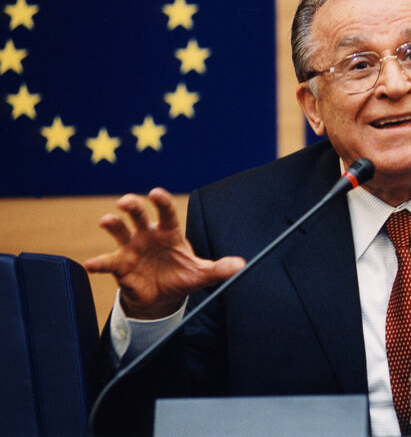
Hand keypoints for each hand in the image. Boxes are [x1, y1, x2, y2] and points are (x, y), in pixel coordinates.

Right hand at [84, 187, 244, 318]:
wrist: (162, 297)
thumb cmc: (181, 277)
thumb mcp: (201, 274)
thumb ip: (219, 268)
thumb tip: (241, 265)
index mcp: (169, 232)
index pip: (166, 213)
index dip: (161, 202)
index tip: (155, 193)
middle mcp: (148, 235)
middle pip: (139, 215)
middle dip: (133, 206)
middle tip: (127, 201)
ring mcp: (131, 248)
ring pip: (120, 231)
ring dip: (113, 224)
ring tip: (107, 220)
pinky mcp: (120, 265)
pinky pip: (107, 262)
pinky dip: (97, 263)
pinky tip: (90, 264)